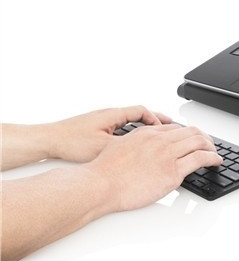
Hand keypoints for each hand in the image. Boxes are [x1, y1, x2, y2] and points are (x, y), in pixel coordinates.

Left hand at [49, 106, 170, 162]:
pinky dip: (130, 133)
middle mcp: (108, 115)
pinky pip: (119, 128)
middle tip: (167, 126)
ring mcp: (102, 122)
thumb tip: (142, 150)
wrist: (48, 140)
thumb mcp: (103, 146)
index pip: (141, 111)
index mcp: (113, 115)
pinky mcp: (96, 129)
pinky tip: (131, 144)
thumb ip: (125, 146)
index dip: (155, 119)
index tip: (164, 128)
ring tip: (153, 136)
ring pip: (129, 121)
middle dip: (153, 121)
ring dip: (142, 127)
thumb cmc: (71, 141)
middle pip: (137, 114)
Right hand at [84, 124, 222, 211]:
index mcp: (147, 133)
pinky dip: (213, 158)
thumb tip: (145, 150)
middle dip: (204, 138)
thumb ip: (136, 144)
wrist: (100, 184)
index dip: (188, 133)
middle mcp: (159, 140)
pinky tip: (216, 161)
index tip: (194, 139)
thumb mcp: (120, 146)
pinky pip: (200, 159)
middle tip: (210, 145)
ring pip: (199, 142)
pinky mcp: (172, 172)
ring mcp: (167, 155)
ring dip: (211, 146)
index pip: (176, 128)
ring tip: (216, 153)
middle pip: (191, 132)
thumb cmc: (105, 172)